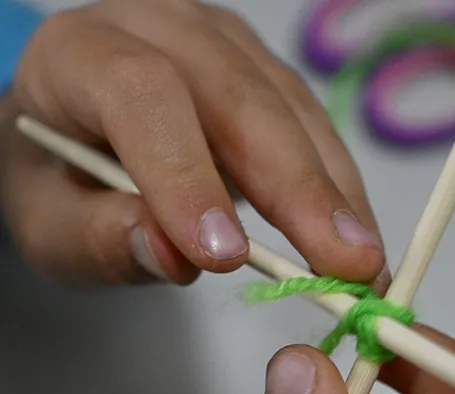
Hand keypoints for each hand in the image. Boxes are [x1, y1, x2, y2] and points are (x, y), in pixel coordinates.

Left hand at [0, 1, 386, 287]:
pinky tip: (356, 233)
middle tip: (346, 263)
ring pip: (293, 113)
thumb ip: (101, 238)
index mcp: (80, 55)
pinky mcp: (265, 74)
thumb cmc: (60, 177)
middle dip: (300, 189)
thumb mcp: (51, 223)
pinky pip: (314, 126)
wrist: (80, 129)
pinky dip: (339, 186)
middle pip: (242, 100)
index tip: (228, 255)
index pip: (143, 97)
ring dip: (335, 193)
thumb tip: (177, 257)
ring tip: (364, 262)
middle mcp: (162, 30)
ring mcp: (225, 46)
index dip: (187, 174)